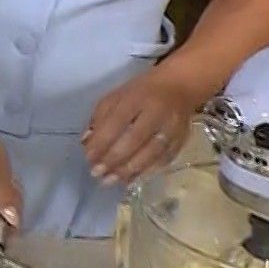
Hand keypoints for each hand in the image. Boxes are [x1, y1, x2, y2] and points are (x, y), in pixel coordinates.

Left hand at [83, 67, 207, 186]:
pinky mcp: (182, 140)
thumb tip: (86, 143)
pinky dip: (145, 173)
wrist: (179, 87)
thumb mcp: (116, 96)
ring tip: (109, 181)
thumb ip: (100, 118)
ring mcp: (172, 127)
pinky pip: (163, 161)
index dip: (102, 142)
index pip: (117, 121)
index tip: (88, 157)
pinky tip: (129, 180)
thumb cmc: (141, 92)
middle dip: (113, 159)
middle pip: (134, 139)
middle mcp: (157, 112)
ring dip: (128, 170)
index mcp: (137, 97)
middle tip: (96, 173)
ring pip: (150, 153)